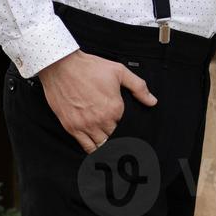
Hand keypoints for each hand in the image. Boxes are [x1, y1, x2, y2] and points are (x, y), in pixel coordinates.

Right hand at [36, 50, 156, 152]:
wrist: (62, 67)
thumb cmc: (90, 68)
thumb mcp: (119, 71)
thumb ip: (138, 87)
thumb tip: (152, 101)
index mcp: (115, 107)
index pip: (125, 124)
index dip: (123, 121)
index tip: (121, 118)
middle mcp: (101, 120)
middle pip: (115, 135)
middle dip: (116, 132)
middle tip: (114, 127)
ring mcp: (85, 126)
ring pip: (102, 144)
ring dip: (106, 141)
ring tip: (106, 135)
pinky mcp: (71, 128)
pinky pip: (86, 147)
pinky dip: (93, 148)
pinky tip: (95, 143)